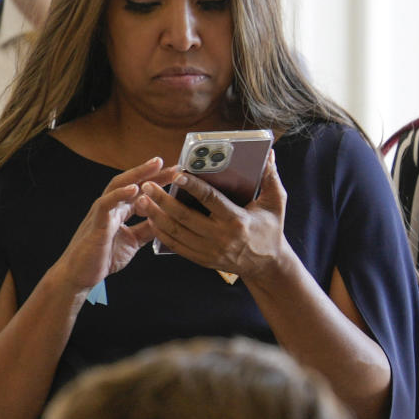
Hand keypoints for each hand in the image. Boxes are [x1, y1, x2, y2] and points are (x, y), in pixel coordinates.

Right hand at [53, 158, 178, 291]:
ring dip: (137, 174)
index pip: (141, 191)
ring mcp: (102, 213)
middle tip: (174, 166)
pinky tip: (134, 188)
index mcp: (119, 212)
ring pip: (118, 186)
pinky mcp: (96, 224)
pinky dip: (120, 195)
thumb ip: (146, 230)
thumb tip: (166, 220)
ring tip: (156, 166)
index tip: (178, 175)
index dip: (158, 182)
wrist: (78, 276)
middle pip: (132, 182)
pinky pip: (106, 204)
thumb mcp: (132, 242)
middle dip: (153, 173)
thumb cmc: (101, 258)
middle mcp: (111, 207)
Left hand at [136, 150, 290, 279]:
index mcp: (237, 220)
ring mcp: (209, 251)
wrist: (267, 265)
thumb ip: (271, 177)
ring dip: (156, 216)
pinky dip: (162, 233)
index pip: (210, 200)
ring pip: (176, 232)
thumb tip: (270, 153)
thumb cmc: (271, 228)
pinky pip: (177, 246)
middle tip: (147, 185)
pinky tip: (151, 220)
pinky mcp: (203, 259)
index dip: (193, 186)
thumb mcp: (276, 202)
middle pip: (184, 217)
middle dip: (162, 200)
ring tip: (141, 200)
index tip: (177, 173)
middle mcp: (221, 237)